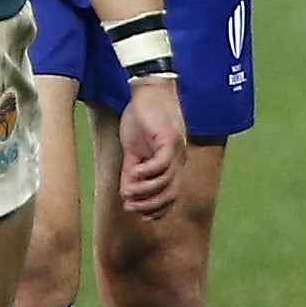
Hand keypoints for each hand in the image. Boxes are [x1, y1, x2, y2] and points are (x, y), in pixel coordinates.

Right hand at [116, 79, 187, 216]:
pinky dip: (146, 173)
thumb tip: (125, 193)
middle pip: (171, 194)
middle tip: (130, 207)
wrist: (147, 91)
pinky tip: (132, 173)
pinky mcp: (171, 140)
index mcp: (172, 164)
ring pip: (166, 182)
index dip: (157, 209)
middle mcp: (179, 161)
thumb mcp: (133, 150)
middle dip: (150, 205)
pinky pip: (161, 165)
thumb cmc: (141, 118)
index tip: (138, 215)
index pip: (170, 195)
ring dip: (145, 191)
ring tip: (126, 191)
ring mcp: (177, 151)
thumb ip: (131, 171)